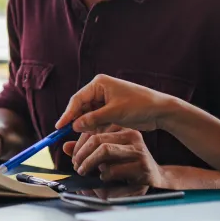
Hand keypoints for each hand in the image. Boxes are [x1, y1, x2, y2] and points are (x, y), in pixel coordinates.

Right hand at [56, 74, 175, 135]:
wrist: (160, 111)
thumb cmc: (139, 106)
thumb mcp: (114, 113)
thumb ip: (93, 119)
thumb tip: (74, 126)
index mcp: (99, 84)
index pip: (78, 99)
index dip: (68, 113)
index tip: (59, 126)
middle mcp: (100, 90)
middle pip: (81, 107)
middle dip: (76, 120)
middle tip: (67, 134)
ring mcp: (105, 100)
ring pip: (88, 115)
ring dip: (86, 125)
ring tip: (82, 136)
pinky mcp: (110, 110)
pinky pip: (96, 119)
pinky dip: (94, 127)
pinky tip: (92, 135)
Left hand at [63, 125, 167, 187]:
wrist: (155, 179)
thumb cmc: (128, 166)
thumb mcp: (107, 156)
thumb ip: (87, 150)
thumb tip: (65, 146)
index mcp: (123, 130)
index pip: (94, 131)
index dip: (79, 145)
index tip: (73, 158)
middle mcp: (132, 137)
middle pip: (98, 140)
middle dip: (82, 155)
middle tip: (77, 167)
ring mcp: (139, 152)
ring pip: (105, 152)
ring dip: (90, 164)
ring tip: (86, 172)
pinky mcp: (143, 168)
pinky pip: (114, 171)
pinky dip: (103, 177)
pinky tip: (104, 180)